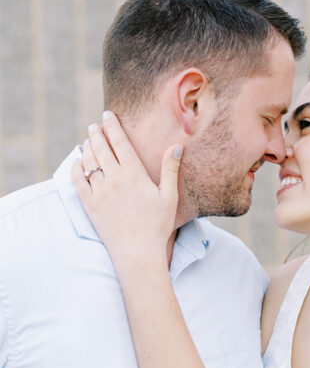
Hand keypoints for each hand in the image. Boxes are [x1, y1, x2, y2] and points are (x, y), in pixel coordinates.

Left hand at [72, 112, 180, 269]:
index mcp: (134, 174)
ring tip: (88, 140)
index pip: (120, 142)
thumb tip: (176, 146)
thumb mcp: (169, 196)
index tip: (108, 115)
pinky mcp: (89, 204)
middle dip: (97, 133)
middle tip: (95, 125)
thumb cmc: (157, 225)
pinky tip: (78, 162)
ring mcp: (99, 191)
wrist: (137, 252)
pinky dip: (76, 167)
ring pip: (88, 161)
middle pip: (101, 147)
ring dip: (87, 147)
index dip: (113, 126)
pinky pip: (77, 180)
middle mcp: (114, 179)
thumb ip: (170, 169)